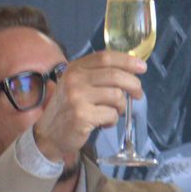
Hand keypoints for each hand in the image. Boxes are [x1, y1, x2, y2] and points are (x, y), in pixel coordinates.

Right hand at [30, 51, 144, 164]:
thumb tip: (130, 71)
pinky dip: (112, 120)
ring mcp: (77, 97)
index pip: (106, 57)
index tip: (142, 67)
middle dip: (133, 85)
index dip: (127, 61)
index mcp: (75, 68)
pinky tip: (103, 123)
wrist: (49, 134)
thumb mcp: (77, 85)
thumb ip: (98, 75)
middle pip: (115, 75)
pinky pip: (111, 114)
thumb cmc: (68, 109)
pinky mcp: (82, 115)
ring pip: (116, 96)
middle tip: (138, 94)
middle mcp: (75, 79)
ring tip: (113, 113)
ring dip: (120, 107)